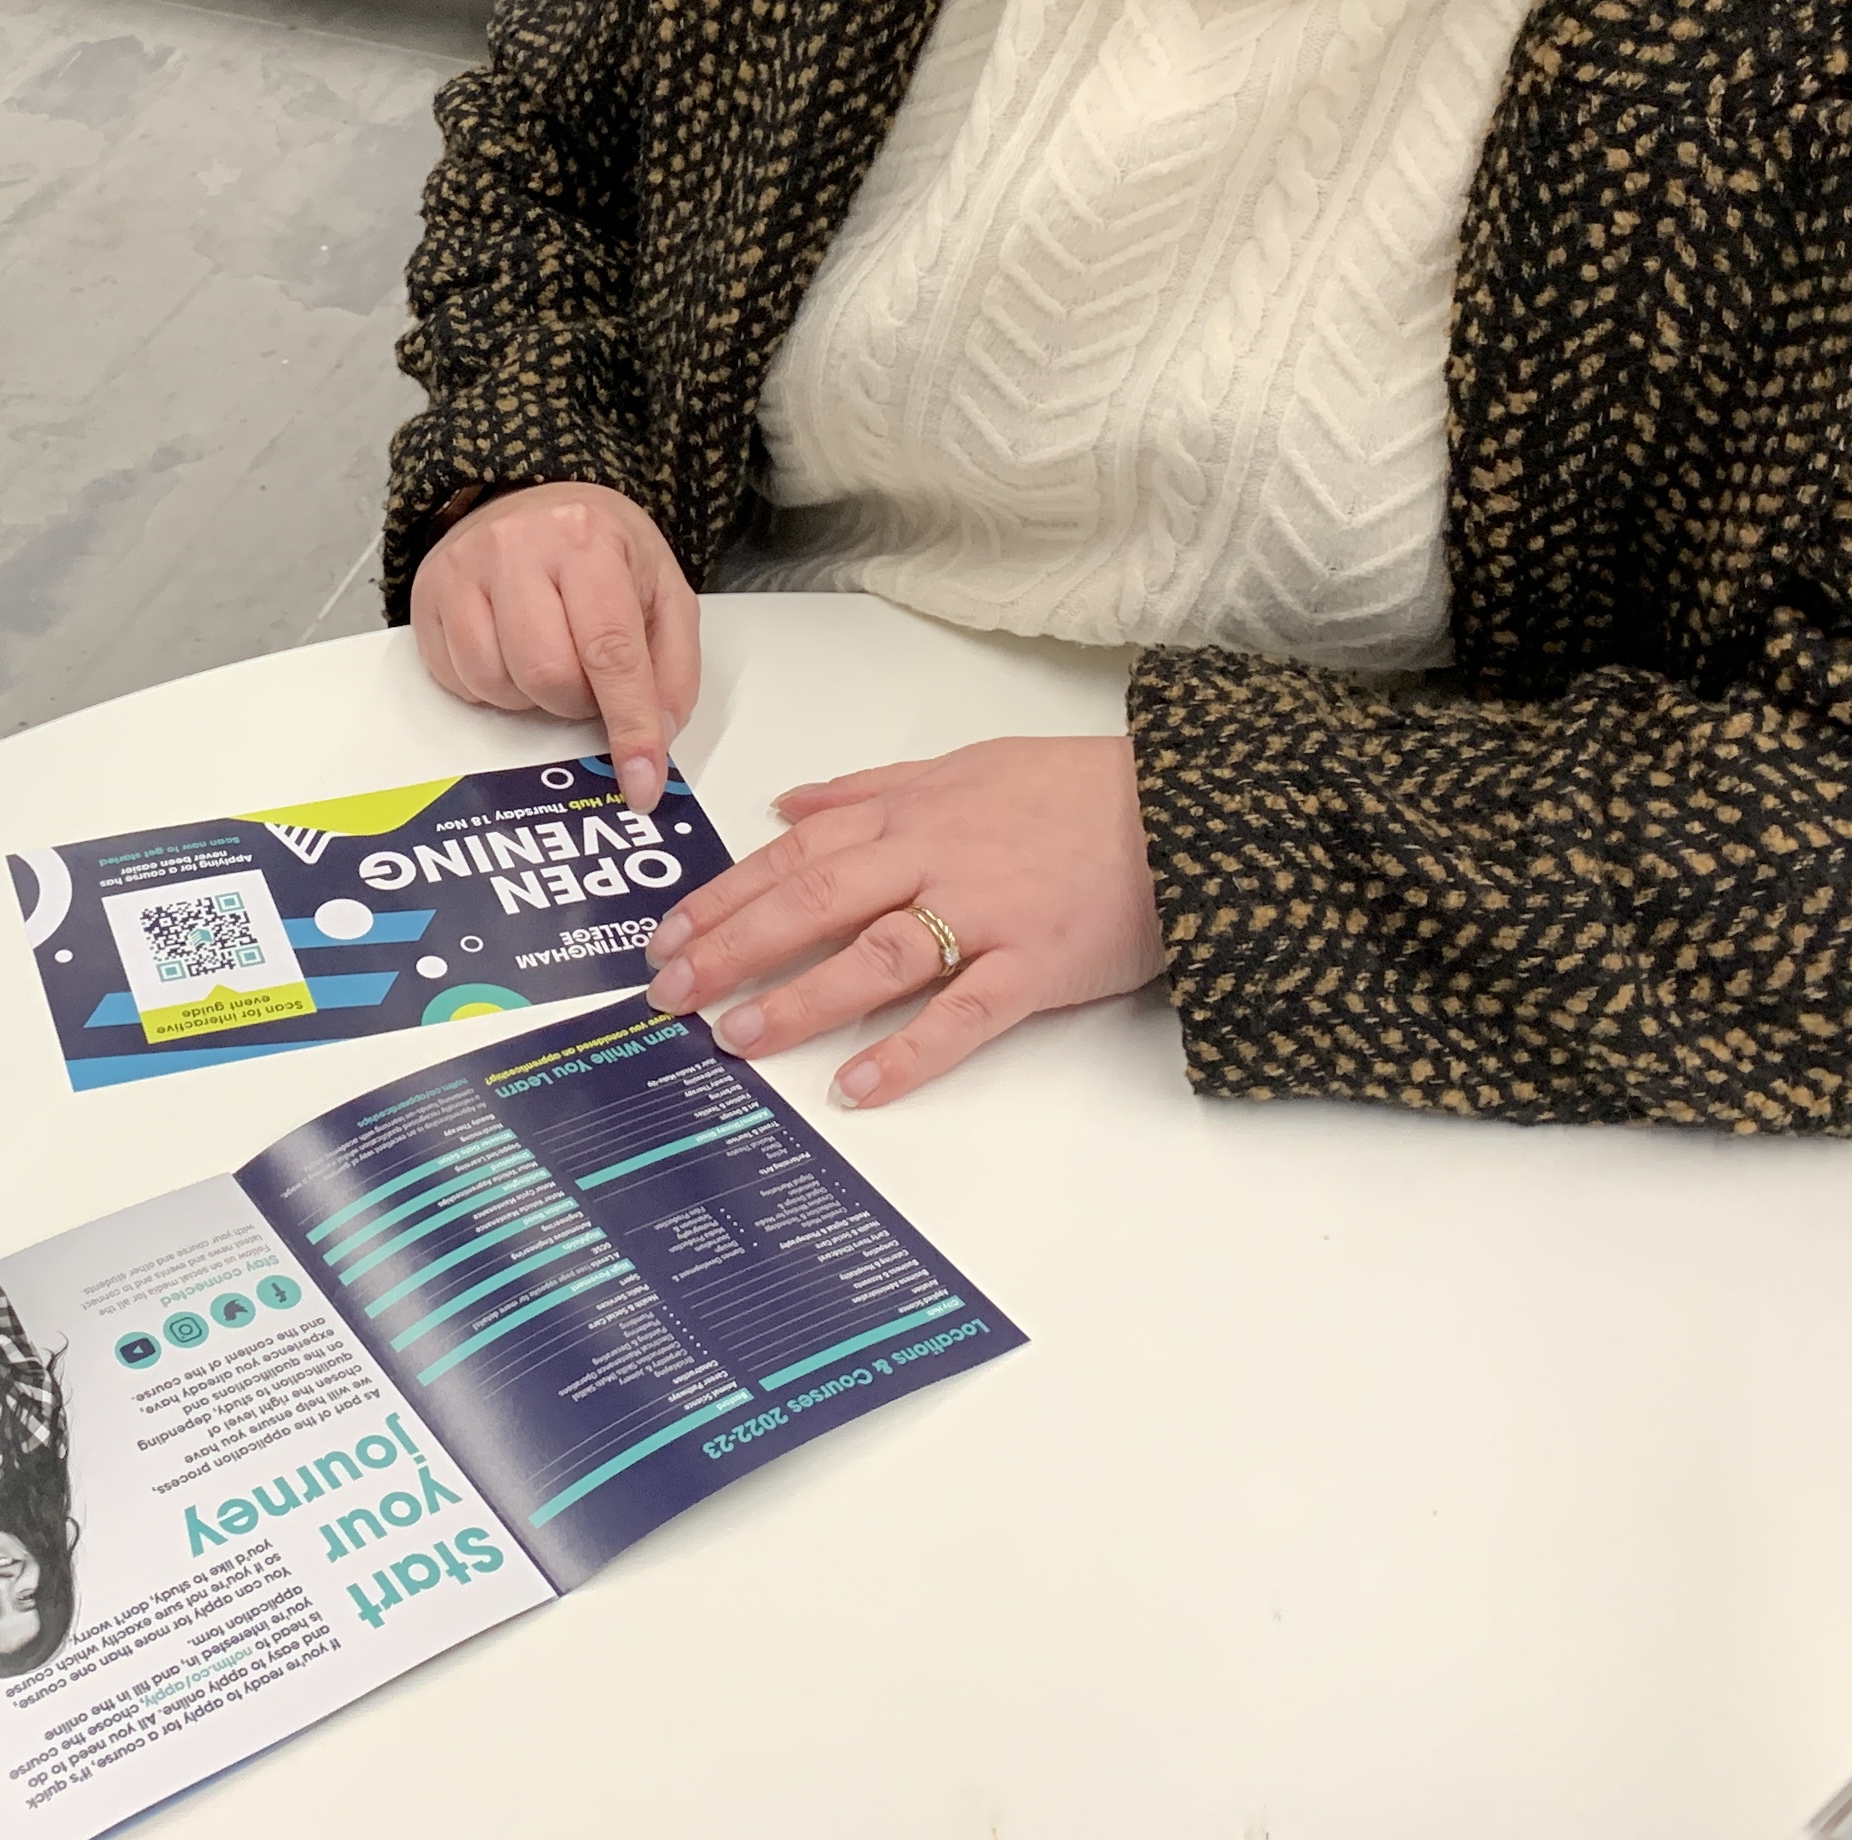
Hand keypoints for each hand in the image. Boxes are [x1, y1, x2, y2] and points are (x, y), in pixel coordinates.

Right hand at [409, 481, 701, 803]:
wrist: (531, 501)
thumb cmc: (602, 551)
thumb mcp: (661, 591)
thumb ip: (672, 667)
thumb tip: (656, 737)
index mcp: (588, 539)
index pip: (611, 651)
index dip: (630, 725)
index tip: (642, 783)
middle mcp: (517, 546)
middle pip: (548, 676)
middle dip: (576, 702)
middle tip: (588, 679)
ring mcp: (463, 570)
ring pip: (497, 684)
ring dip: (531, 698)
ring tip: (547, 657)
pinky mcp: (427, 595)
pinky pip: (457, 680)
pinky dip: (491, 689)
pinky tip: (509, 654)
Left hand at [640, 736, 1161, 1105]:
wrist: (1184, 809)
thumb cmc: (1073, 790)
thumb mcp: (962, 764)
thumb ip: (867, 787)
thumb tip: (787, 803)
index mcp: (910, 811)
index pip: (793, 854)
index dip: (724, 896)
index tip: (667, 935)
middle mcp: (934, 857)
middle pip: (812, 902)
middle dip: (731, 948)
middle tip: (671, 993)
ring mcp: (985, 913)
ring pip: (873, 957)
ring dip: (800, 1000)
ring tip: (739, 1036)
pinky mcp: (1037, 965)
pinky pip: (962, 1015)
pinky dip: (908, 1053)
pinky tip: (857, 1087)